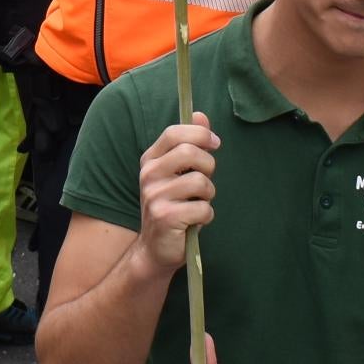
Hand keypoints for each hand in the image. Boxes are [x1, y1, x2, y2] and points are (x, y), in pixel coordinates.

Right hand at [135, 114, 219, 276]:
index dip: (200, 134)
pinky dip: (206, 216)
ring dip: (208, 196)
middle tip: (204, 182)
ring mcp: (155, 196)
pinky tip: (193, 221)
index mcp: (150, 160)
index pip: (174, 133)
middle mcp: (149, 175)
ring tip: (196, 205)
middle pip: (190, 153)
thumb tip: (200, 115)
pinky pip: (203, 209)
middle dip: (208, 167)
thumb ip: (188, 144)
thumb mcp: (175, 173)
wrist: (154, 248)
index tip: (214, 143)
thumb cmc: (170, 206)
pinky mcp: (165, 217)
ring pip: (201, 183)